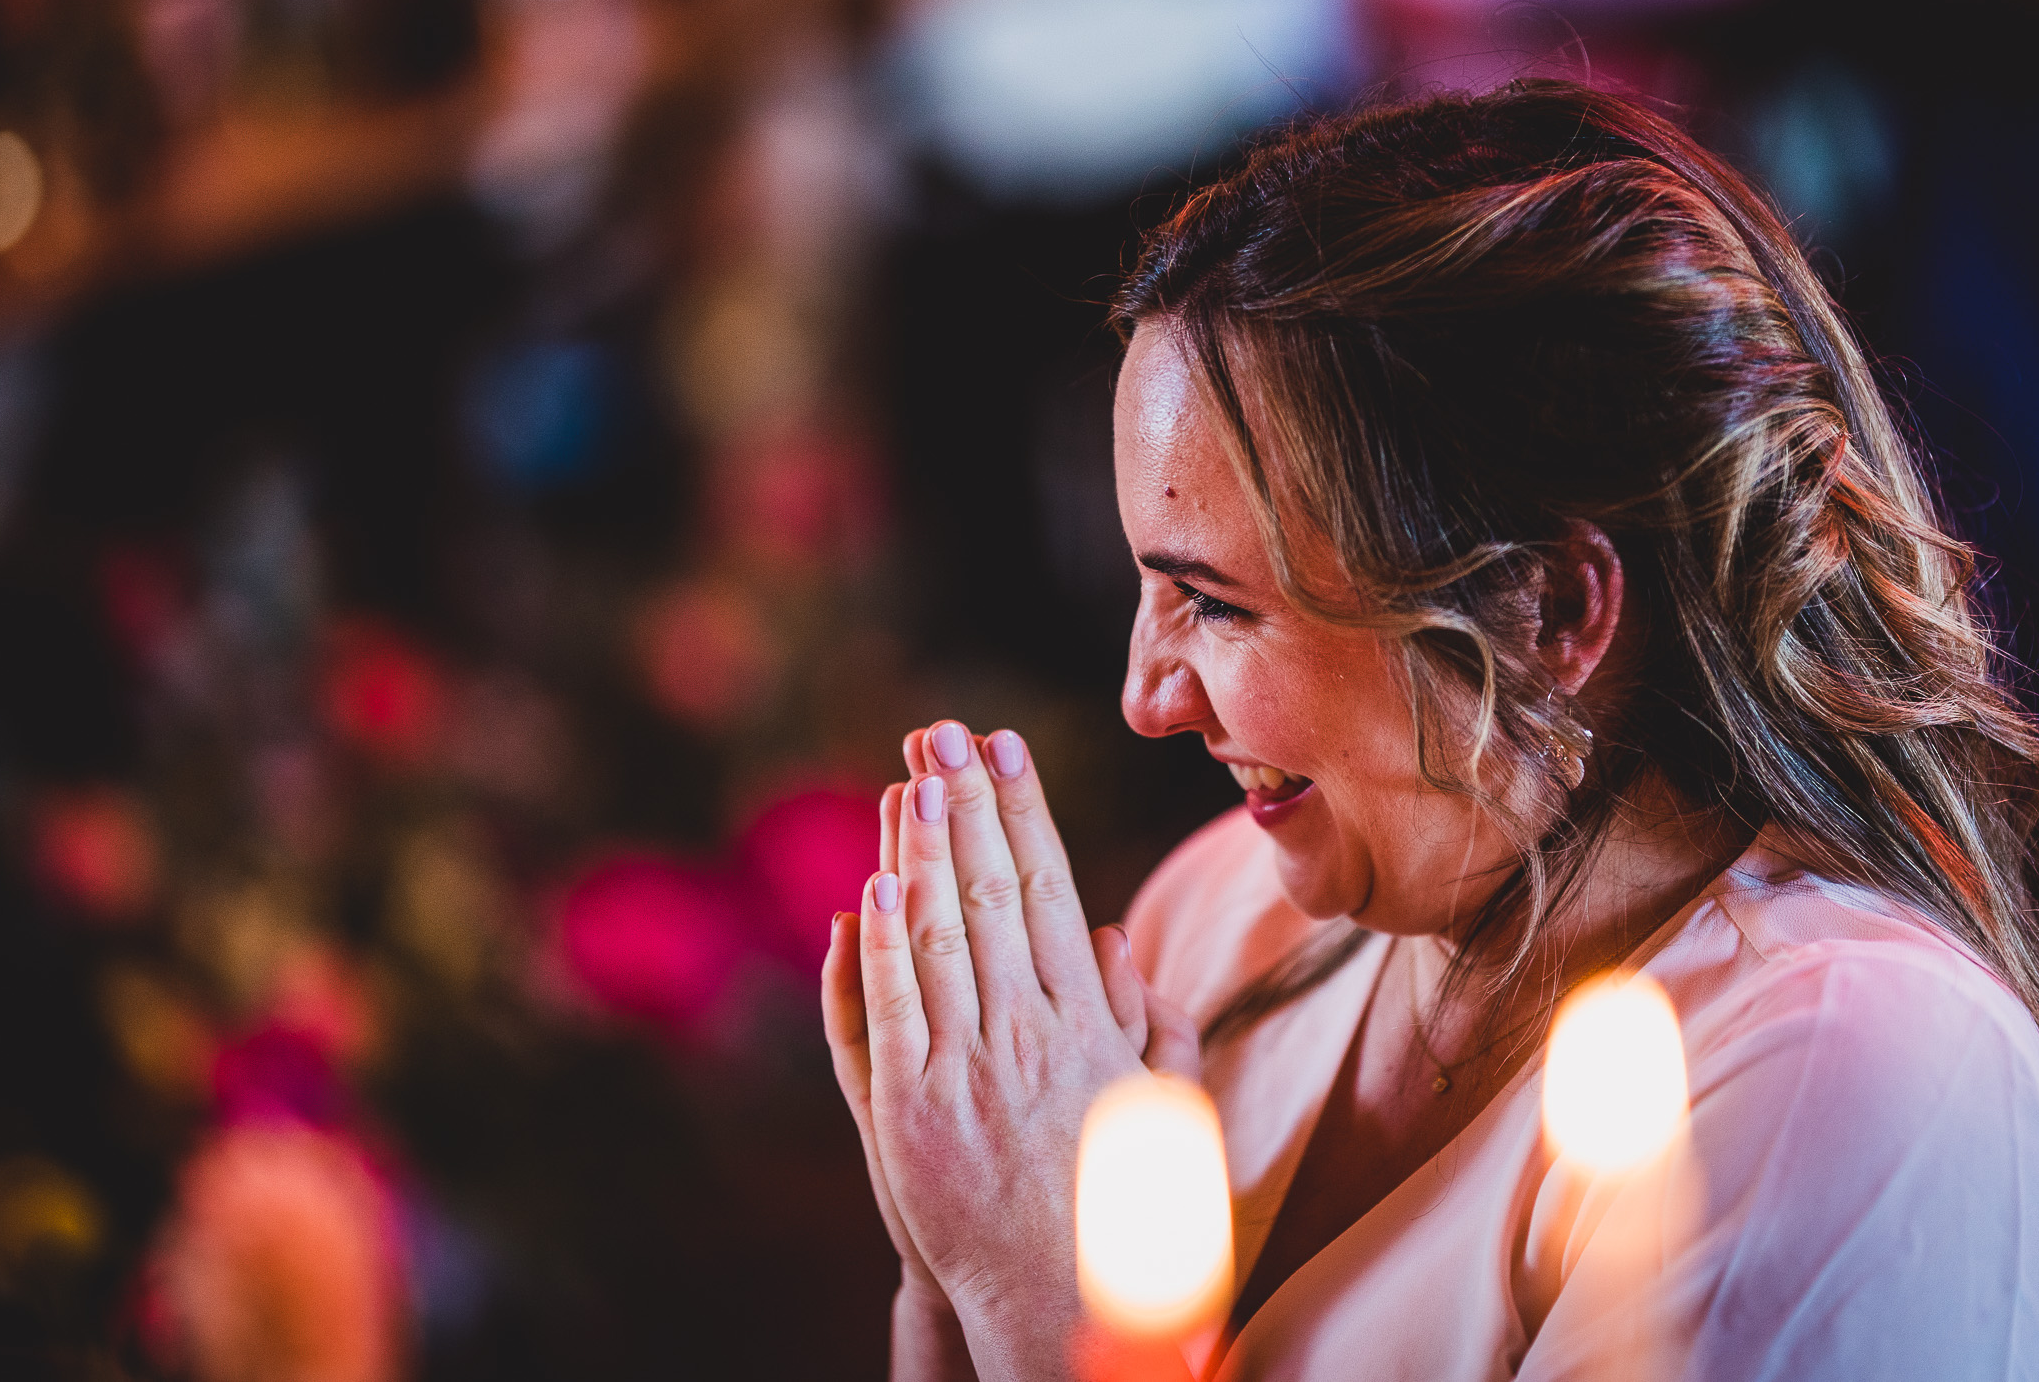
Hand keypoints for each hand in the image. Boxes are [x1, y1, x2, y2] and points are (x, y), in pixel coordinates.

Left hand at [818, 720, 1191, 1379]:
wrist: (1066, 1308)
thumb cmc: (1125, 1216)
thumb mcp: (1165, 1112)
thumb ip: (1148, 1022)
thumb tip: (1106, 937)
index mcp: (1090, 1023)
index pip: (1050, 889)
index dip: (1024, 812)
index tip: (1008, 748)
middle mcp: (1031, 1032)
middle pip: (992, 890)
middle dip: (967, 802)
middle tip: (943, 729)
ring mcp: (969, 1069)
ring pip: (941, 933)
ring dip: (921, 847)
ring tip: (910, 774)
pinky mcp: (912, 1112)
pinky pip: (894, 1006)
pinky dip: (882, 940)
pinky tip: (873, 881)